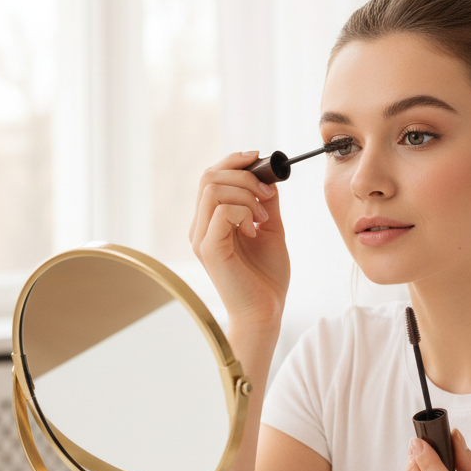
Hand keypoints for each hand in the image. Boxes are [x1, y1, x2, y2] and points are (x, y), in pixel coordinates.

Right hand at [189, 151, 290, 325]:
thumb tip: (268, 177)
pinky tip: (254, 229)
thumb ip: (266, 204)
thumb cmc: (267, 278)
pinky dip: (244, 211)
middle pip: (208, 176)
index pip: (211, 176)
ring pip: (213, 188)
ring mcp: (201, 238)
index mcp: (211, 222)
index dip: (233, 161)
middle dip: (244, 175)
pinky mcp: (209, 249)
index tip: (259, 159)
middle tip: (268, 195)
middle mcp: (200, 227)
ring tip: (263, 216)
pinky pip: (221, 211)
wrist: (267, 311)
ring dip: (246, 194)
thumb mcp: (270, 230)